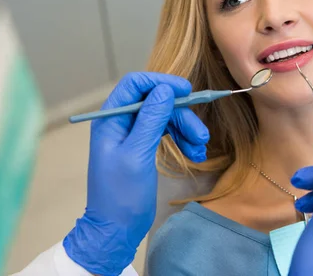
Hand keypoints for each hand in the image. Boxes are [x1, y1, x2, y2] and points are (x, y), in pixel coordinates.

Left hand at [63, 73, 208, 275]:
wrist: (116, 230)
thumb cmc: (121, 194)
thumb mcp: (137, 154)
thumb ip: (151, 119)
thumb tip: (165, 89)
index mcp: (111, 119)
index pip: (136, 85)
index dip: (161, 83)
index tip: (187, 90)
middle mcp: (122, 122)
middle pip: (156, 102)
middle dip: (180, 115)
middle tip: (201, 134)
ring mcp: (133, 134)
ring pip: (165, 117)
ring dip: (185, 129)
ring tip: (200, 148)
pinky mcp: (144, 147)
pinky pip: (166, 132)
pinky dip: (182, 139)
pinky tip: (195, 153)